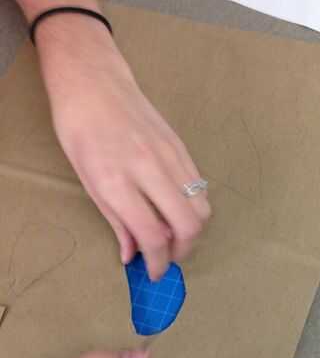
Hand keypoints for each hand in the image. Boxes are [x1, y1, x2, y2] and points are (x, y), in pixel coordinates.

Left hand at [36, 15, 210, 279]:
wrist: (94, 84)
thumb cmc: (80, 134)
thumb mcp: (89, 184)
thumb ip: (117, 223)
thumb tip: (133, 256)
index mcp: (117, 182)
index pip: (153, 235)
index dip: (158, 263)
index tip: (156, 273)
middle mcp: (149, 169)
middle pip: (189, 224)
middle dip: (184, 251)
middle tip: (169, 256)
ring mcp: (170, 156)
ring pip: (202, 207)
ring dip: (193, 230)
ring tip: (174, 233)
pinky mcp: (182, 147)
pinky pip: (200, 187)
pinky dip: (194, 207)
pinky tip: (177, 208)